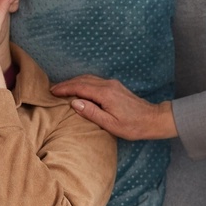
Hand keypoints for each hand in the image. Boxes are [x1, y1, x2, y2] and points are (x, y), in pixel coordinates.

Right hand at [49, 75, 177, 139]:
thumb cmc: (133, 126)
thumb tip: (74, 103)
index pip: (79, 87)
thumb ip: (92, 112)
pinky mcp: (115, 87)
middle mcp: (108, 85)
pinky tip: (79, 89)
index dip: (64, 89)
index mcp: (105, 94)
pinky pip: (95, 81)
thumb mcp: (110, 124)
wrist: (153, 119)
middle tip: (53, 90)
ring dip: (74, 82)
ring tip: (62, 89)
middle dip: (66, 84)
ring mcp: (112, 84)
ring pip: (88, 79)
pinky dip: (83, 83)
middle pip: (82, 80)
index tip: (52, 92)